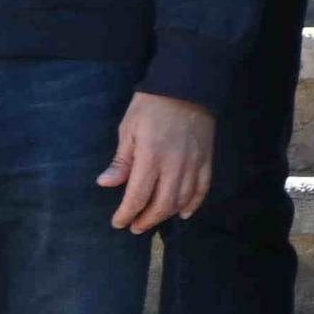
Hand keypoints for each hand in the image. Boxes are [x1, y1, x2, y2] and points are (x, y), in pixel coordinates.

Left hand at [101, 90, 215, 232]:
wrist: (187, 86)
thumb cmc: (151, 106)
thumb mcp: (128, 129)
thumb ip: (121, 160)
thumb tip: (106, 183)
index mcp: (150, 157)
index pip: (137, 196)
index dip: (126, 214)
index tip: (118, 222)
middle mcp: (174, 165)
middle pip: (162, 205)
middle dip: (146, 220)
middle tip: (135, 226)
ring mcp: (193, 164)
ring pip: (182, 200)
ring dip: (167, 215)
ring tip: (154, 220)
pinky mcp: (207, 160)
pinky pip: (202, 188)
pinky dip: (194, 204)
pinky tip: (185, 212)